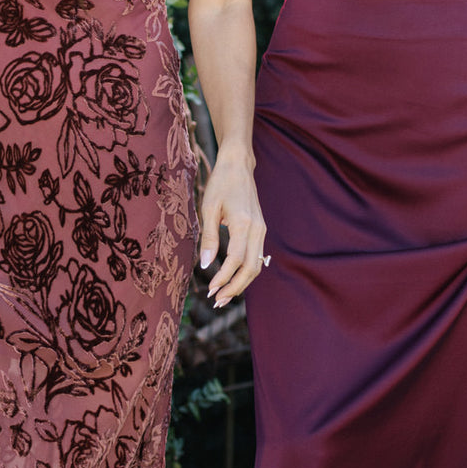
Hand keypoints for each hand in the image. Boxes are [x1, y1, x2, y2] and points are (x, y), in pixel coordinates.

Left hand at [199, 146, 266, 306]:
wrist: (238, 166)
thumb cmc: (220, 184)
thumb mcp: (208, 208)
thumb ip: (208, 237)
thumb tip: (205, 264)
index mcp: (243, 223)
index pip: (236, 259)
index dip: (224, 277)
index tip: (210, 289)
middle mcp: (257, 229)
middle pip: (251, 268)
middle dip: (234, 288)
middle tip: (217, 301)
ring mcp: (261, 230)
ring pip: (257, 265)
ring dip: (241, 283)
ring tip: (223, 296)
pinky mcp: (260, 230)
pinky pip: (256, 257)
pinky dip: (245, 272)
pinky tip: (232, 280)